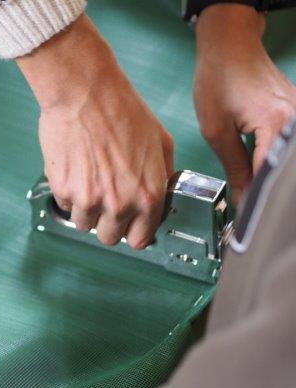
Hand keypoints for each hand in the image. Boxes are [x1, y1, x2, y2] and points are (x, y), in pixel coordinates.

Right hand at [17, 15, 173, 248]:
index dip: (133, 231)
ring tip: (88, 181)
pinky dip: (67, 193)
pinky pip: (64, 205)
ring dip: (85, 209)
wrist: (84, 93)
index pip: (140, 239)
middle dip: (107, 223)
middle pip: (109, 238)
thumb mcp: (161, 142)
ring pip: (83, 224)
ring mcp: (88, 200)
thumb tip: (158, 192)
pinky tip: (75, 169)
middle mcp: (119, 205)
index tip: (128, 224)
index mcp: (148, 196)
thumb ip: (161, 176)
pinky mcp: (62, 190)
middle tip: (105, 201)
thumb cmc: (121, 110)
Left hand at [194, 4, 295, 203]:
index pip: (271, 176)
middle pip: (285, 172)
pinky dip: (274, 164)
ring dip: (271, 180)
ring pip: (287, 163)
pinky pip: (287, 149)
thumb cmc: (219, 79)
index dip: (257, 202)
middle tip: (247, 211)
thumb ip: (234, 167)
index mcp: (278, 124)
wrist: (230, 47)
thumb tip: (244, 198)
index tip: (245, 222)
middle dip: (267, 193)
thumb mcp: (216, 130)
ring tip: (251, 194)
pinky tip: (260, 174)